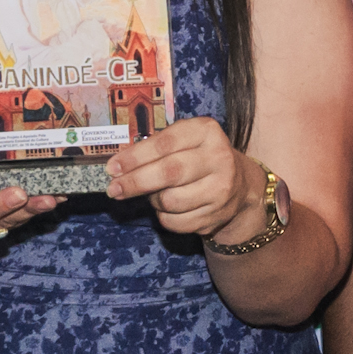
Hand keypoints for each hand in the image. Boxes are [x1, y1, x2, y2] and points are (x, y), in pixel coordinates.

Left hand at [106, 117, 266, 241]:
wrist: (240, 184)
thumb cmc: (199, 157)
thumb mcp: (184, 140)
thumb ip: (155, 147)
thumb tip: (118, 167)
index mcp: (207, 132)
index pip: (165, 144)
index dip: (135, 157)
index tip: (112, 168)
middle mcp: (219, 158)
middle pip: (169, 173)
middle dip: (135, 182)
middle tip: (114, 189)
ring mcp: (221, 189)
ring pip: (170, 201)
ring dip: (153, 200)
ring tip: (154, 194)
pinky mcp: (217, 215)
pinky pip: (176, 221)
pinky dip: (163, 217)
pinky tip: (168, 208)